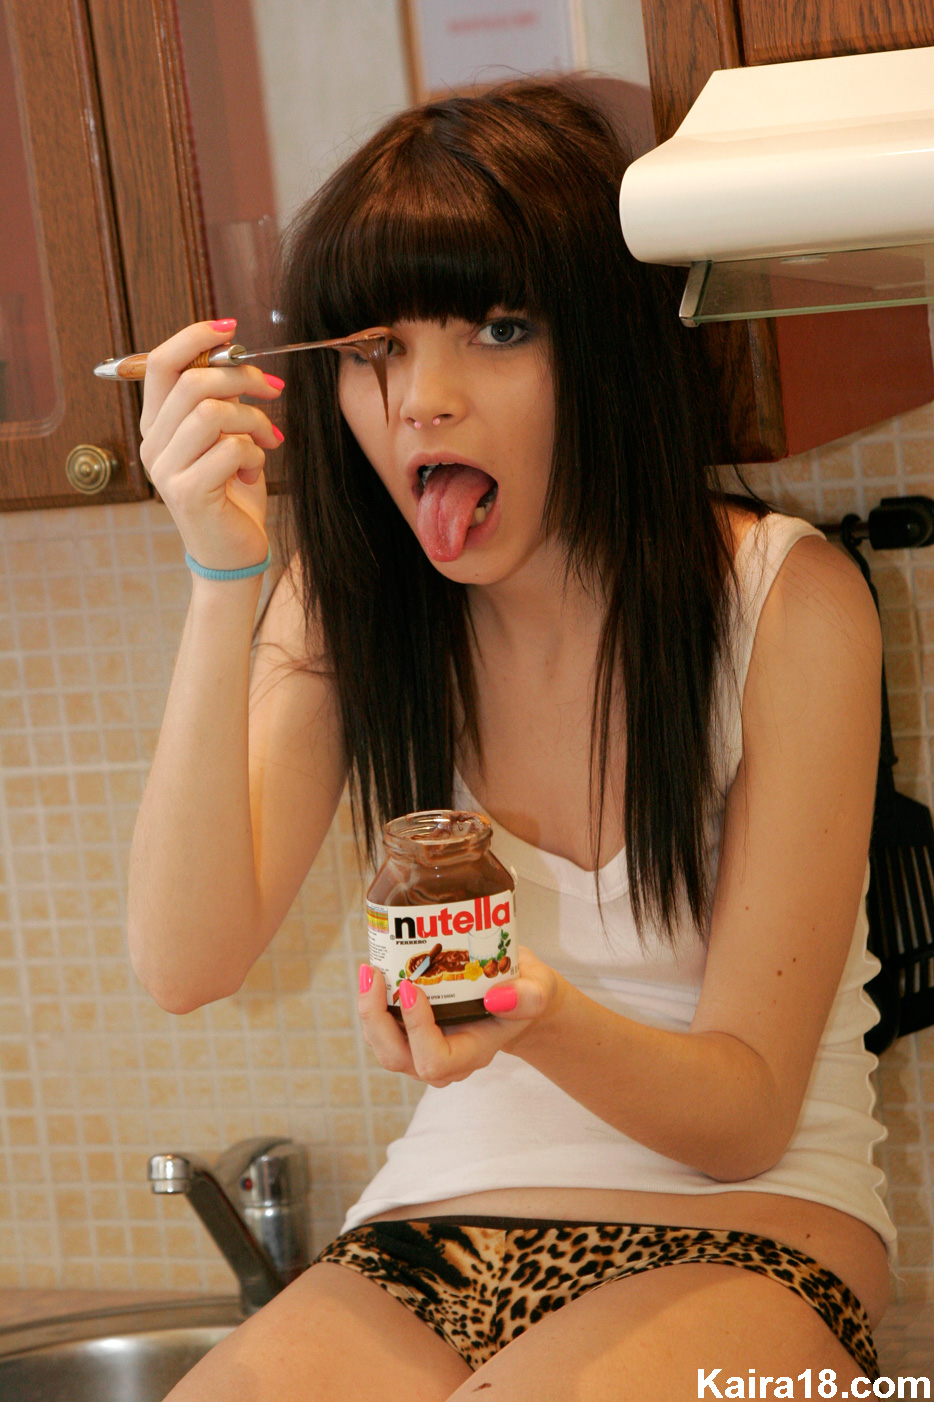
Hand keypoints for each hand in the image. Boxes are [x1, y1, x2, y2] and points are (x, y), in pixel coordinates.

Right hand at [139, 320, 284, 570]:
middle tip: (273, 391)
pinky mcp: (187, 493)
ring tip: (268, 440)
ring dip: (252, 420)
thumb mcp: (225, 439)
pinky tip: (253, 473)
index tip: (231, 328)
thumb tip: (238, 357)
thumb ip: (222, 403)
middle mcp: (152, 444)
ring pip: (211, 413)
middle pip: (191, 382)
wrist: (233, 554)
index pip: (160, 363)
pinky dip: (254, 455)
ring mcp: (165, 470)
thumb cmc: (232, 494)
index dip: (194, 337)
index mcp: (157, 425)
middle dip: (242, 379)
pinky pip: (229, 449)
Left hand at [357, 945, 565, 1087]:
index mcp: (472, 1053)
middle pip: (397, 1057)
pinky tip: (375, 972)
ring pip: (383, 1045)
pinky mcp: (410, 1034)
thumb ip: (528, 996)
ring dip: (370, 1011)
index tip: (411, 987)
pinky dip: (374, 1004)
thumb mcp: (538, 989)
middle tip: (375, 974)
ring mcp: (423, 1049)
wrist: (515, 996)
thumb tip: (496, 998)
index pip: (434, 1060)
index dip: (416, 1030)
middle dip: (377, 1019)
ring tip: (369, 970)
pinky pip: (382, 1028)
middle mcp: (443, 1059)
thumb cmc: (524, 993)